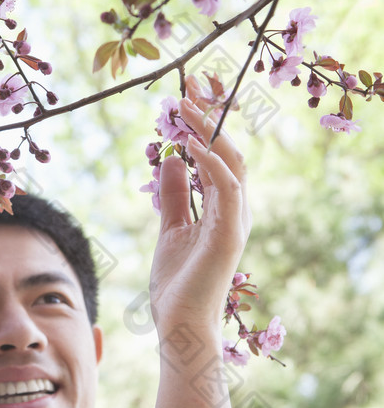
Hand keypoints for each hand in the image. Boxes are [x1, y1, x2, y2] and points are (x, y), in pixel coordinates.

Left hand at [149, 77, 249, 407]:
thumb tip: (170, 158)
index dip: (208, 120)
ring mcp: (235, 220)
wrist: (180, 327)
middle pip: (229, 148)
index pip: (219, 152)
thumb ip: (174, 194)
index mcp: (222, 206)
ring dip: (208, 129)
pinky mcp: (229, 234)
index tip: (190, 90)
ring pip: (230, 161)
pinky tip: (189, 143)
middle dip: (213, 113)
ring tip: (184, 103)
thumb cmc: (177, 284)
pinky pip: (226, 188)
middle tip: (193, 81)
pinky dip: (210, 162)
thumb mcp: (171, 228)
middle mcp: (235, 208)